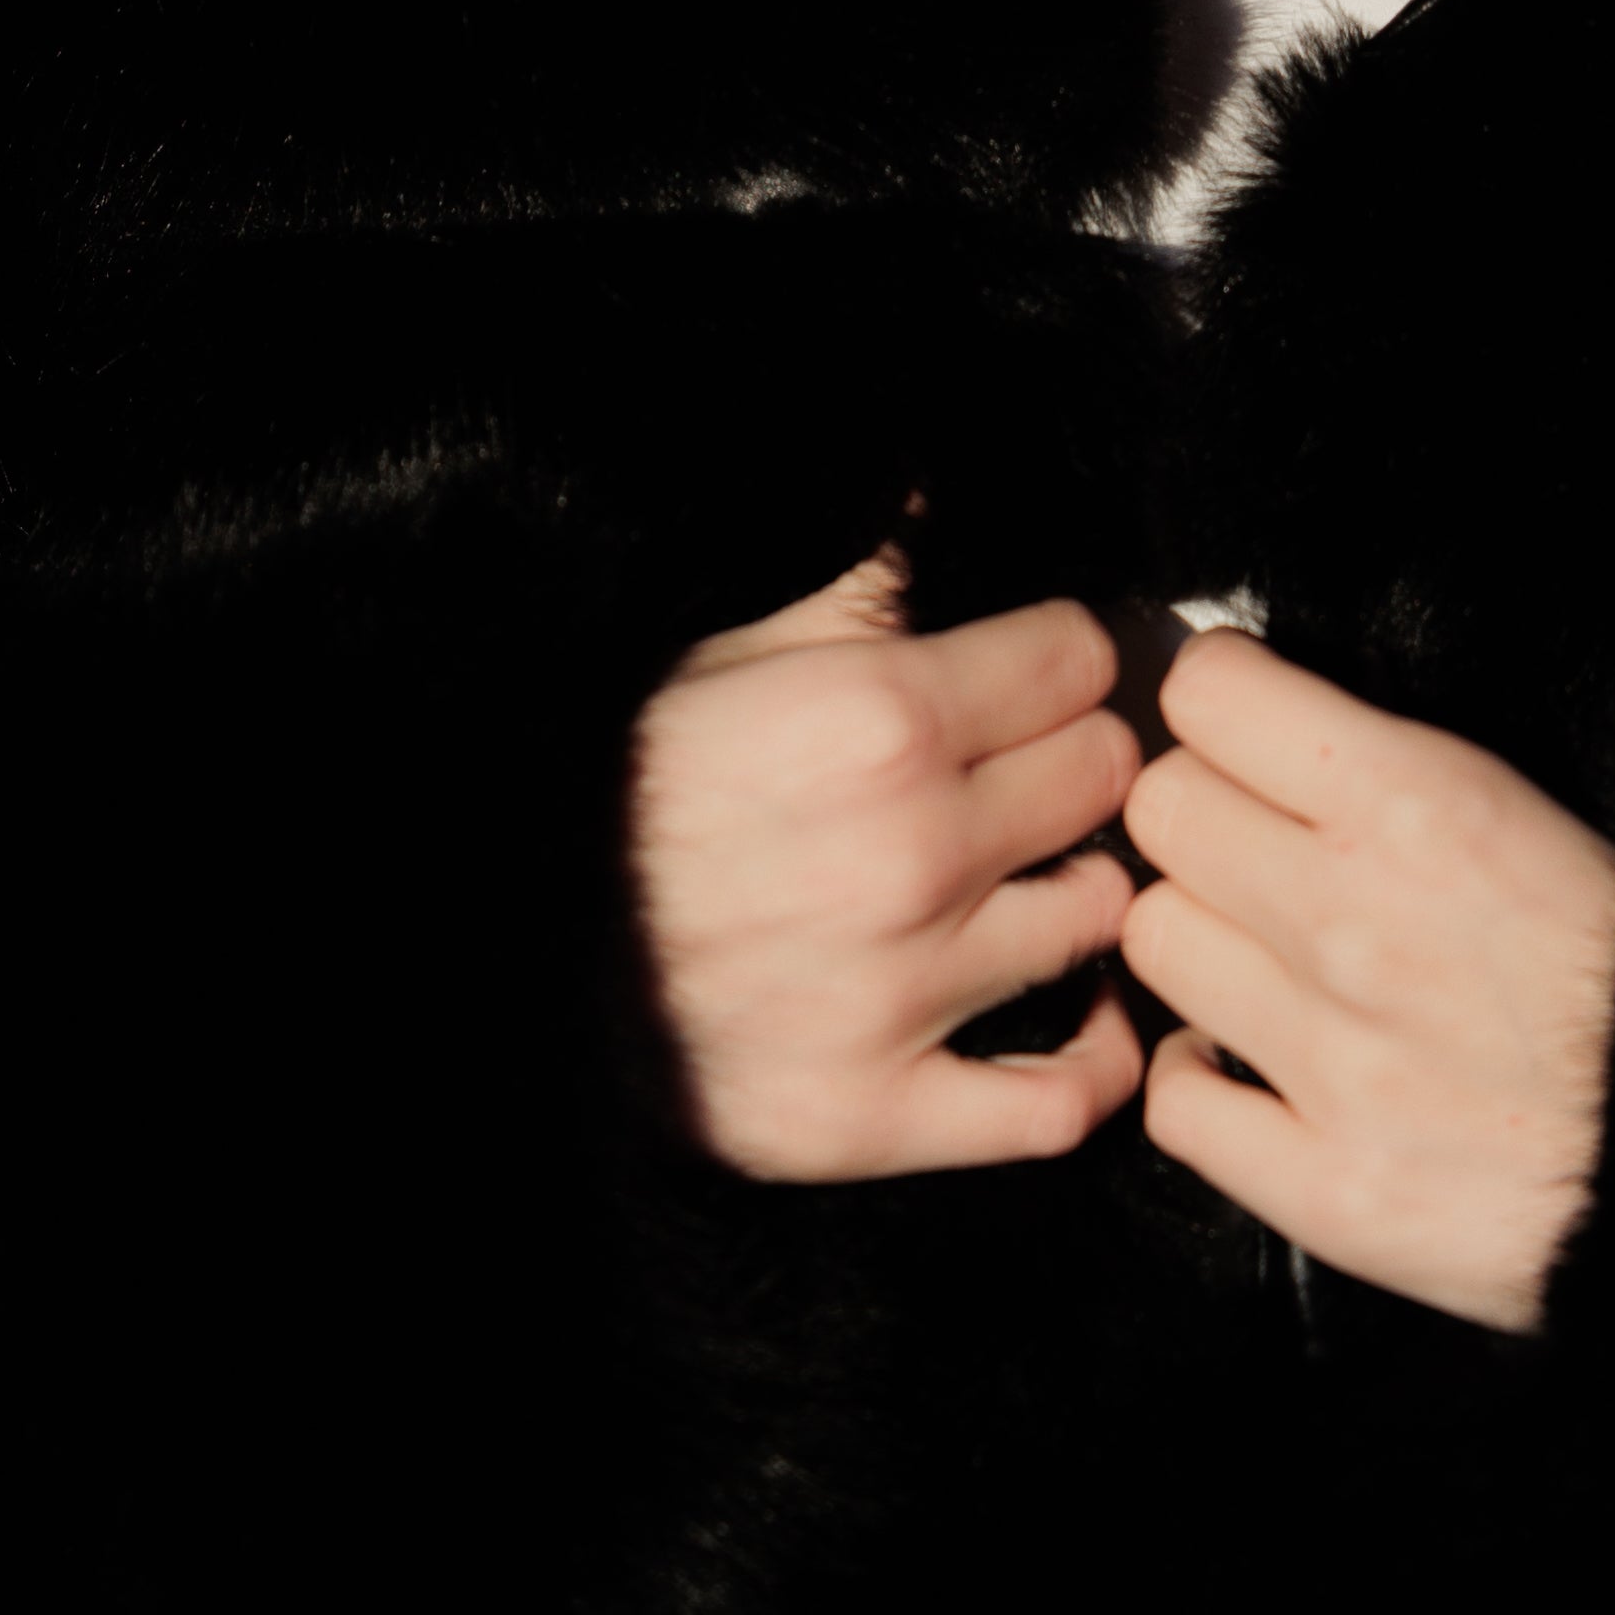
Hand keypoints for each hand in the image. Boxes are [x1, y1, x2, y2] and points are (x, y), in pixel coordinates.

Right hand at [626, 548, 1143, 1177]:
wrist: (513, 946)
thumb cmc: (625, 788)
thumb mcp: (728, 652)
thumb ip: (855, 576)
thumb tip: (933, 501)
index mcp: (880, 717)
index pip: (1076, 660)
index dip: (1056, 659)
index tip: (1033, 678)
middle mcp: (910, 853)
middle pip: (1101, 776)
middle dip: (1072, 759)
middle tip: (1028, 772)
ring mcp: (900, 994)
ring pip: (1099, 915)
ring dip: (1076, 890)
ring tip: (1034, 878)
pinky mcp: (874, 1113)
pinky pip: (1058, 1102)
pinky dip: (1090, 1056)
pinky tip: (1076, 1010)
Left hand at [1126, 629, 1614, 1333]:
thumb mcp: (1530, 807)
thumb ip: (1392, 760)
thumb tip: (1274, 718)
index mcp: (1421, 805)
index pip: (1209, 698)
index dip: (1220, 703)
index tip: (1239, 725)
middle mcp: (1357, 923)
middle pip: (1162, 812)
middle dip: (1201, 813)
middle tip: (1252, 842)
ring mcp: (1332, 1061)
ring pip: (1154, 940)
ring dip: (1200, 939)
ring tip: (1263, 954)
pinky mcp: (1326, 1184)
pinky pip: (1175, 1102)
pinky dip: (1201, 1081)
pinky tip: (1252, 1062)